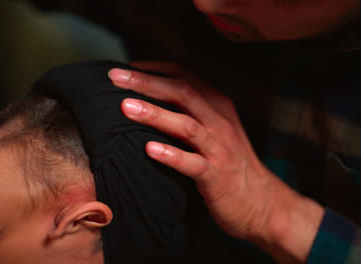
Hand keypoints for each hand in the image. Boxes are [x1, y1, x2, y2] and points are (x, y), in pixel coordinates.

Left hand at [108, 62, 323, 262]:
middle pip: (182, 92)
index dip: (153, 70)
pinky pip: (193, 163)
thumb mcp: (215, 131)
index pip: (184, 77)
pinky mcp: (217, 176)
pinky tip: (150, 149)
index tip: (126, 69)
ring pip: (187, 125)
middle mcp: (219, 122)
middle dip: (146, 82)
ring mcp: (219, 148)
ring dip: (155, 114)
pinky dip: (172, 155)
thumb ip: (190, 113)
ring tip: (125, 107)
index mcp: (217, 106)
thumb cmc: (230, 165)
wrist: (262, 203)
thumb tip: (150, 102)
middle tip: (115, 77)